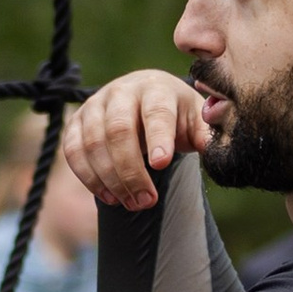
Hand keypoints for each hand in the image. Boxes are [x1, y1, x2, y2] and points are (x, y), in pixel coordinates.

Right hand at [64, 69, 220, 212]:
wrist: (147, 99)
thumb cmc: (177, 115)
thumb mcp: (197, 120)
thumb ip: (209, 133)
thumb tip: (219, 146)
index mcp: (156, 88)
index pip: (155, 112)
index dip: (157, 138)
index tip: (162, 165)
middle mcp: (121, 91)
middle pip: (118, 130)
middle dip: (131, 171)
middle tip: (147, 202)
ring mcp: (94, 105)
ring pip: (92, 142)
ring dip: (110, 179)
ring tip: (131, 204)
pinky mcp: (77, 122)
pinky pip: (72, 150)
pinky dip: (88, 176)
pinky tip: (109, 196)